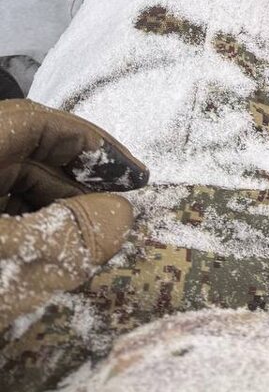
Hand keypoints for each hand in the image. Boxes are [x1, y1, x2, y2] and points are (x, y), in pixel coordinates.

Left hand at [0, 99, 147, 329]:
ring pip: (8, 195)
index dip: (93, 144)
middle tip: (120, 216)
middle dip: (76, 187)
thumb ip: (75, 233)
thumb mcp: (15, 263)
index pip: (39, 122)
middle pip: (24, 159)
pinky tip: (47, 269)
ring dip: (52, 217)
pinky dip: (23, 238)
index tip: (134, 176)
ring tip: (91, 249)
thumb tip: (121, 214)